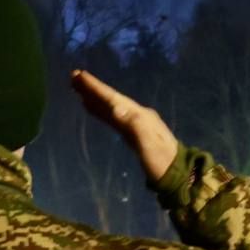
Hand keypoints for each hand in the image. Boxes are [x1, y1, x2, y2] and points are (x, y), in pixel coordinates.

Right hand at [70, 69, 179, 184]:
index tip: (80, 75)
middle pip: (111, 99)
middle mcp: (136, 115)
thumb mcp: (148, 144)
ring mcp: (134, 123)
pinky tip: (91, 108)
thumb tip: (115, 107)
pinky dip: (100, 110)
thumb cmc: (161, 160)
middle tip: (73, 76)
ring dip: (94, 98)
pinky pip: (111, 117)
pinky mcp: (131, 133)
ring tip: (77, 89)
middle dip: (93, 89)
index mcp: (139, 115)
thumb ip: (133, 125)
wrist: (176, 174)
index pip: (114, 98)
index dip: (96, 88)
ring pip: (110, 106)